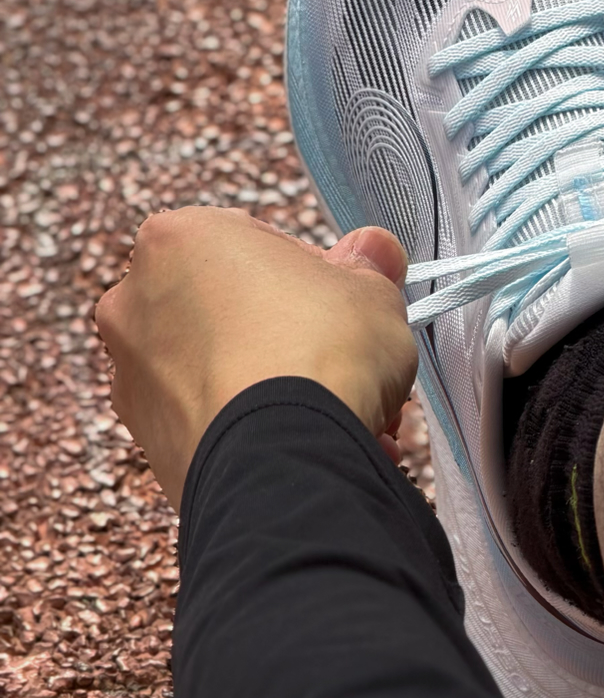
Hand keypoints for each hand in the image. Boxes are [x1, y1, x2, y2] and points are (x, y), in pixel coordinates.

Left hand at [96, 208, 417, 507]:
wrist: (285, 459)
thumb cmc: (318, 356)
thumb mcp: (371, 290)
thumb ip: (369, 265)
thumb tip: (375, 251)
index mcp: (181, 237)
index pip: (258, 242)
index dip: (314, 275)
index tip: (343, 302)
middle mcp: (137, 300)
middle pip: (233, 307)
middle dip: (289, 335)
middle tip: (341, 358)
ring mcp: (134, 375)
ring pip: (223, 369)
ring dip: (275, 385)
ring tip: (336, 412)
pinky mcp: (148, 440)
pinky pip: (212, 421)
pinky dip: (254, 429)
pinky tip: (309, 443)